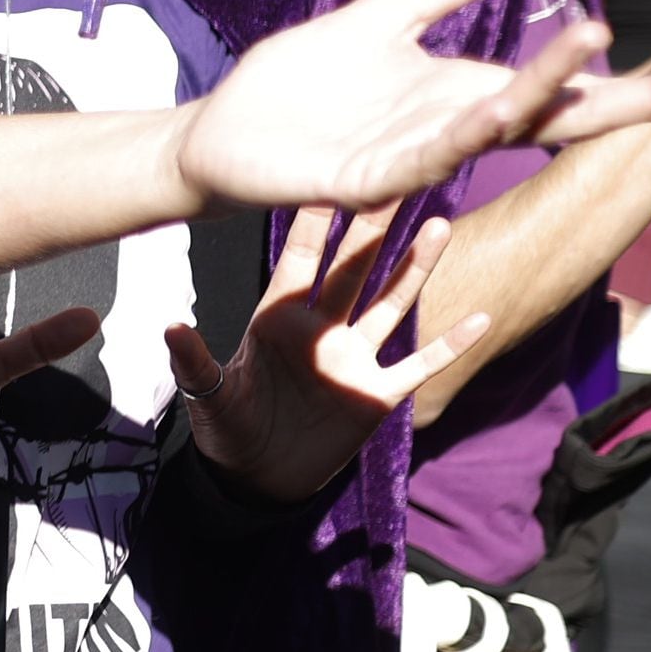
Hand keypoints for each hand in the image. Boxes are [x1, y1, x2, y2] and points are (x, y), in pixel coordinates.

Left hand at [168, 203, 490, 503]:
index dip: (315, 222)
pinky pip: (419, 363)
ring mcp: (354, 357)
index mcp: (278, 317)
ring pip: (392, 303)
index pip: (302, 260)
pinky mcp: (377, 392)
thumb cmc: (226, 427)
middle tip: (398, 178)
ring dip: (416, 269)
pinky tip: (480, 318)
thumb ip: (194, 363)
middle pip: (354, 268)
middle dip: (374, 227)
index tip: (329, 175)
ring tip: (440, 227)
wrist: (258, 476)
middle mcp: (321, 327)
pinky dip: (449, 344)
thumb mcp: (206, 396)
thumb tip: (170, 326)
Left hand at [174, 0, 650, 215]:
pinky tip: (495, 108)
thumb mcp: (381, 20)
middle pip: (557, 116)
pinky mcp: (364, 179)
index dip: (636, 85)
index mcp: (465, 94)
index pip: (569, 90)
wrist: (221, 133)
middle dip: (629, 101)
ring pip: (495, 128)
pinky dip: (460, 132)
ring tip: (595, 47)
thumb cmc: (299, 86)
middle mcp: (453, 130)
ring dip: (542, 93)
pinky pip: (422, 157)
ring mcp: (413, 159)